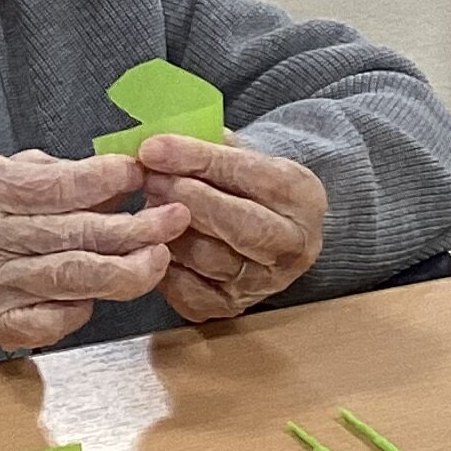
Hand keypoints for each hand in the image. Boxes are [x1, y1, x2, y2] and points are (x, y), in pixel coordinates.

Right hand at [0, 151, 189, 361]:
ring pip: (73, 278)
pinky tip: (106, 293)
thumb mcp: (6, 173)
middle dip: (135, 227)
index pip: (58, 184)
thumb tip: (122, 175)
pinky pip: (53, 320)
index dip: (107, 180)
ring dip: (127, 269)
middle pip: (73, 233)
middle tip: (176, 218)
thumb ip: (58, 173)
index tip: (142, 176)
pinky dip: (85, 308)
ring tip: (161, 256)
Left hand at [132, 132, 325, 324]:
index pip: (248, 173)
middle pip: (236, 223)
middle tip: (149, 178)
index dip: (197, 159)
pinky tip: (153, 241)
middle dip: (185, 197)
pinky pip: (187, 289)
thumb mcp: (245, 154)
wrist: (269, 230)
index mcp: (301, 196)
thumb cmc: (248, 185)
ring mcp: (264, 283)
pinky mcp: (230, 307)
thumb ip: (211, 146)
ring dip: (169, 230)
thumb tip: (162, 142)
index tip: (154, 148)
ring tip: (148, 205)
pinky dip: (164, 264)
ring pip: (207, 257)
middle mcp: (292, 246)